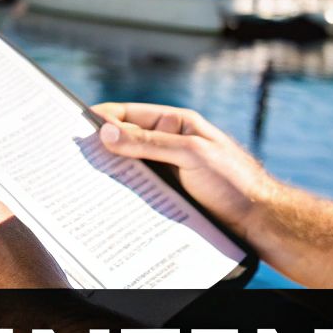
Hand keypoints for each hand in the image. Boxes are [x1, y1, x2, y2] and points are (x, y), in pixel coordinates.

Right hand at [91, 101, 279, 243]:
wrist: (258, 218)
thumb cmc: (233, 179)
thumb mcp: (191, 154)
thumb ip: (149, 142)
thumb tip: (107, 132)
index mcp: (175, 123)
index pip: (130, 114)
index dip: (103, 118)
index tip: (77, 127)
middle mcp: (168, 143)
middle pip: (125, 140)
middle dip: (101, 146)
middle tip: (75, 158)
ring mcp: (167, 168)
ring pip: (129, 166)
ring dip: (110, 172)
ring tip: (84, 180)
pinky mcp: (167, 192)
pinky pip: (138, 188)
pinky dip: (122, 191)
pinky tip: (108, 199)